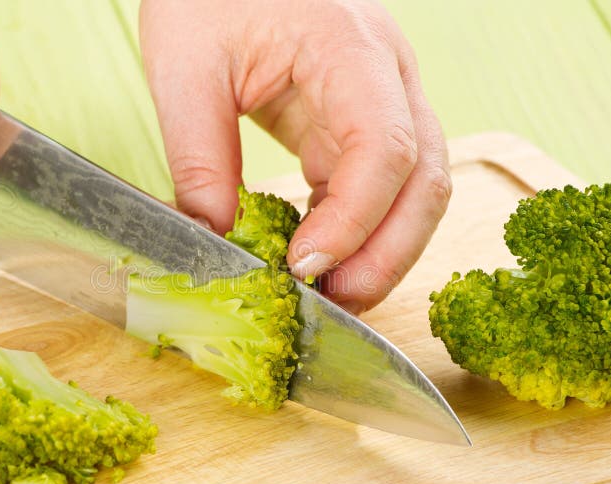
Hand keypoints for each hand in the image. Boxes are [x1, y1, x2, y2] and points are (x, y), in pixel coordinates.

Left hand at [140, 0, 451, 313]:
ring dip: (382, 251)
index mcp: (350, 50)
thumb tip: (214, 239)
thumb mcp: (186, 65)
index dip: (354, 220)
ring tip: (330, 295)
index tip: (303, 266)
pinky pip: (379, 185)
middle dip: (386, 254)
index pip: (384, 148)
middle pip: (424, 180)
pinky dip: (358, 229)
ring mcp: (382, 99)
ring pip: (415, 190)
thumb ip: (199, 155)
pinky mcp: (359, 121)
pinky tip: (322, 257)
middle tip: (334, 305)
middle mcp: (387, 76)